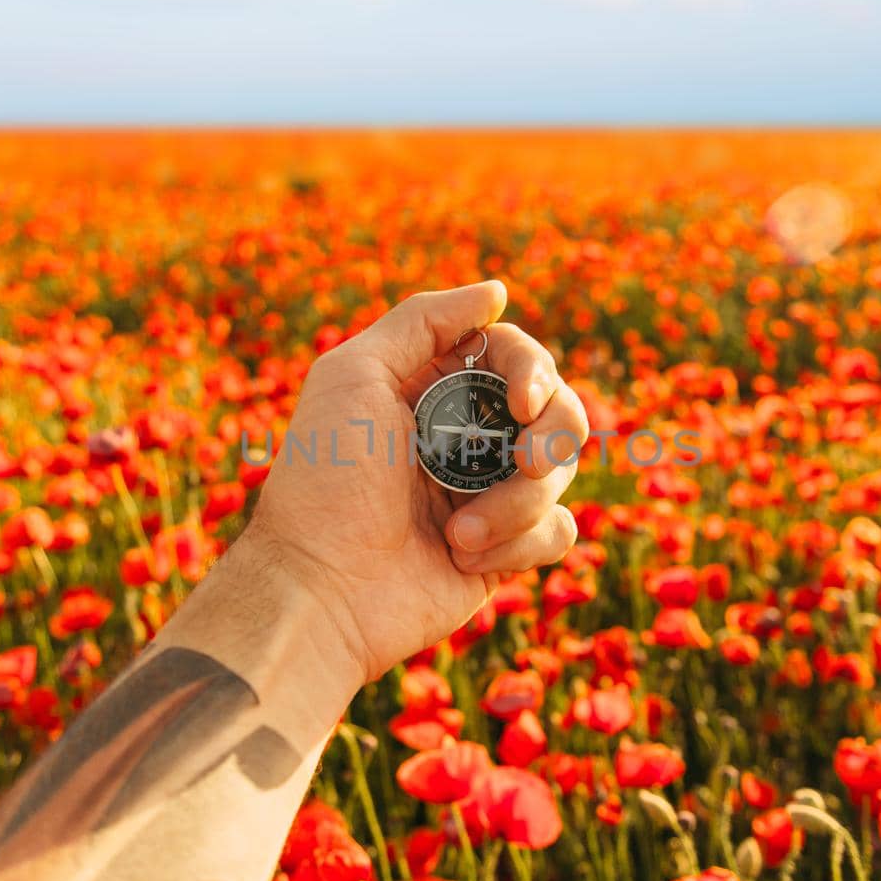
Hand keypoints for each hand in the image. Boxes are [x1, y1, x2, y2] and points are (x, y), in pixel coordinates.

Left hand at [243, 281, 588, 685]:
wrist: (320, 589)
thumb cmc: (326, 480)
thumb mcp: (354, 374)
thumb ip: (424, 320)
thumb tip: (498, 291)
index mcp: (433, 389)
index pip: (513, 357)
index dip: (532, 371)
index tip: (520, 401)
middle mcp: (466, 437)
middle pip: (555, 409)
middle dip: (553, 433)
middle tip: (526, 461)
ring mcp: (487, 495)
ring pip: (560, 472)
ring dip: (518, 502)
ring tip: (460, 532)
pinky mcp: (503, 552)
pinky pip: (555, 531)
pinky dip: (521, 543)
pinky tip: (464, 557)